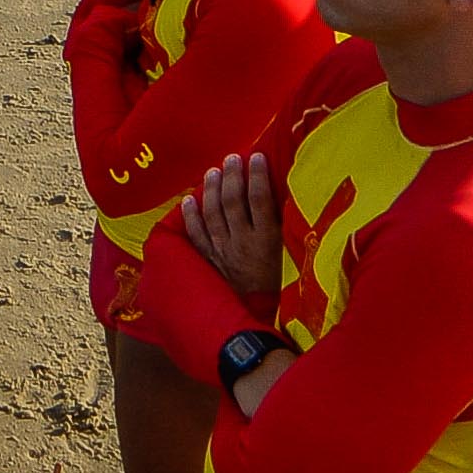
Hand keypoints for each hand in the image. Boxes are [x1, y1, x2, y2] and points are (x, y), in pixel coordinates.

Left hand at [174, 149, 277, 289]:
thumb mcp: (285, 255)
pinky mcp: (207, 259)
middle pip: (233, 202)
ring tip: (212, 171)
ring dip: (211, 189)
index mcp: (266, 240)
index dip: (257, 176)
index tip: (256, 156)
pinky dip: (190, 216)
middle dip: (232, 176)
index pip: (260, 200)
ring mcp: (222, 250)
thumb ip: (279, 228)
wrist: (252, 317)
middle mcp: (242, 242)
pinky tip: (188, 199)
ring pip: (212, 213)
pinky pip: (196, 234)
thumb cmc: (274, 285)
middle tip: (231, 158)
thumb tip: (278, 196)